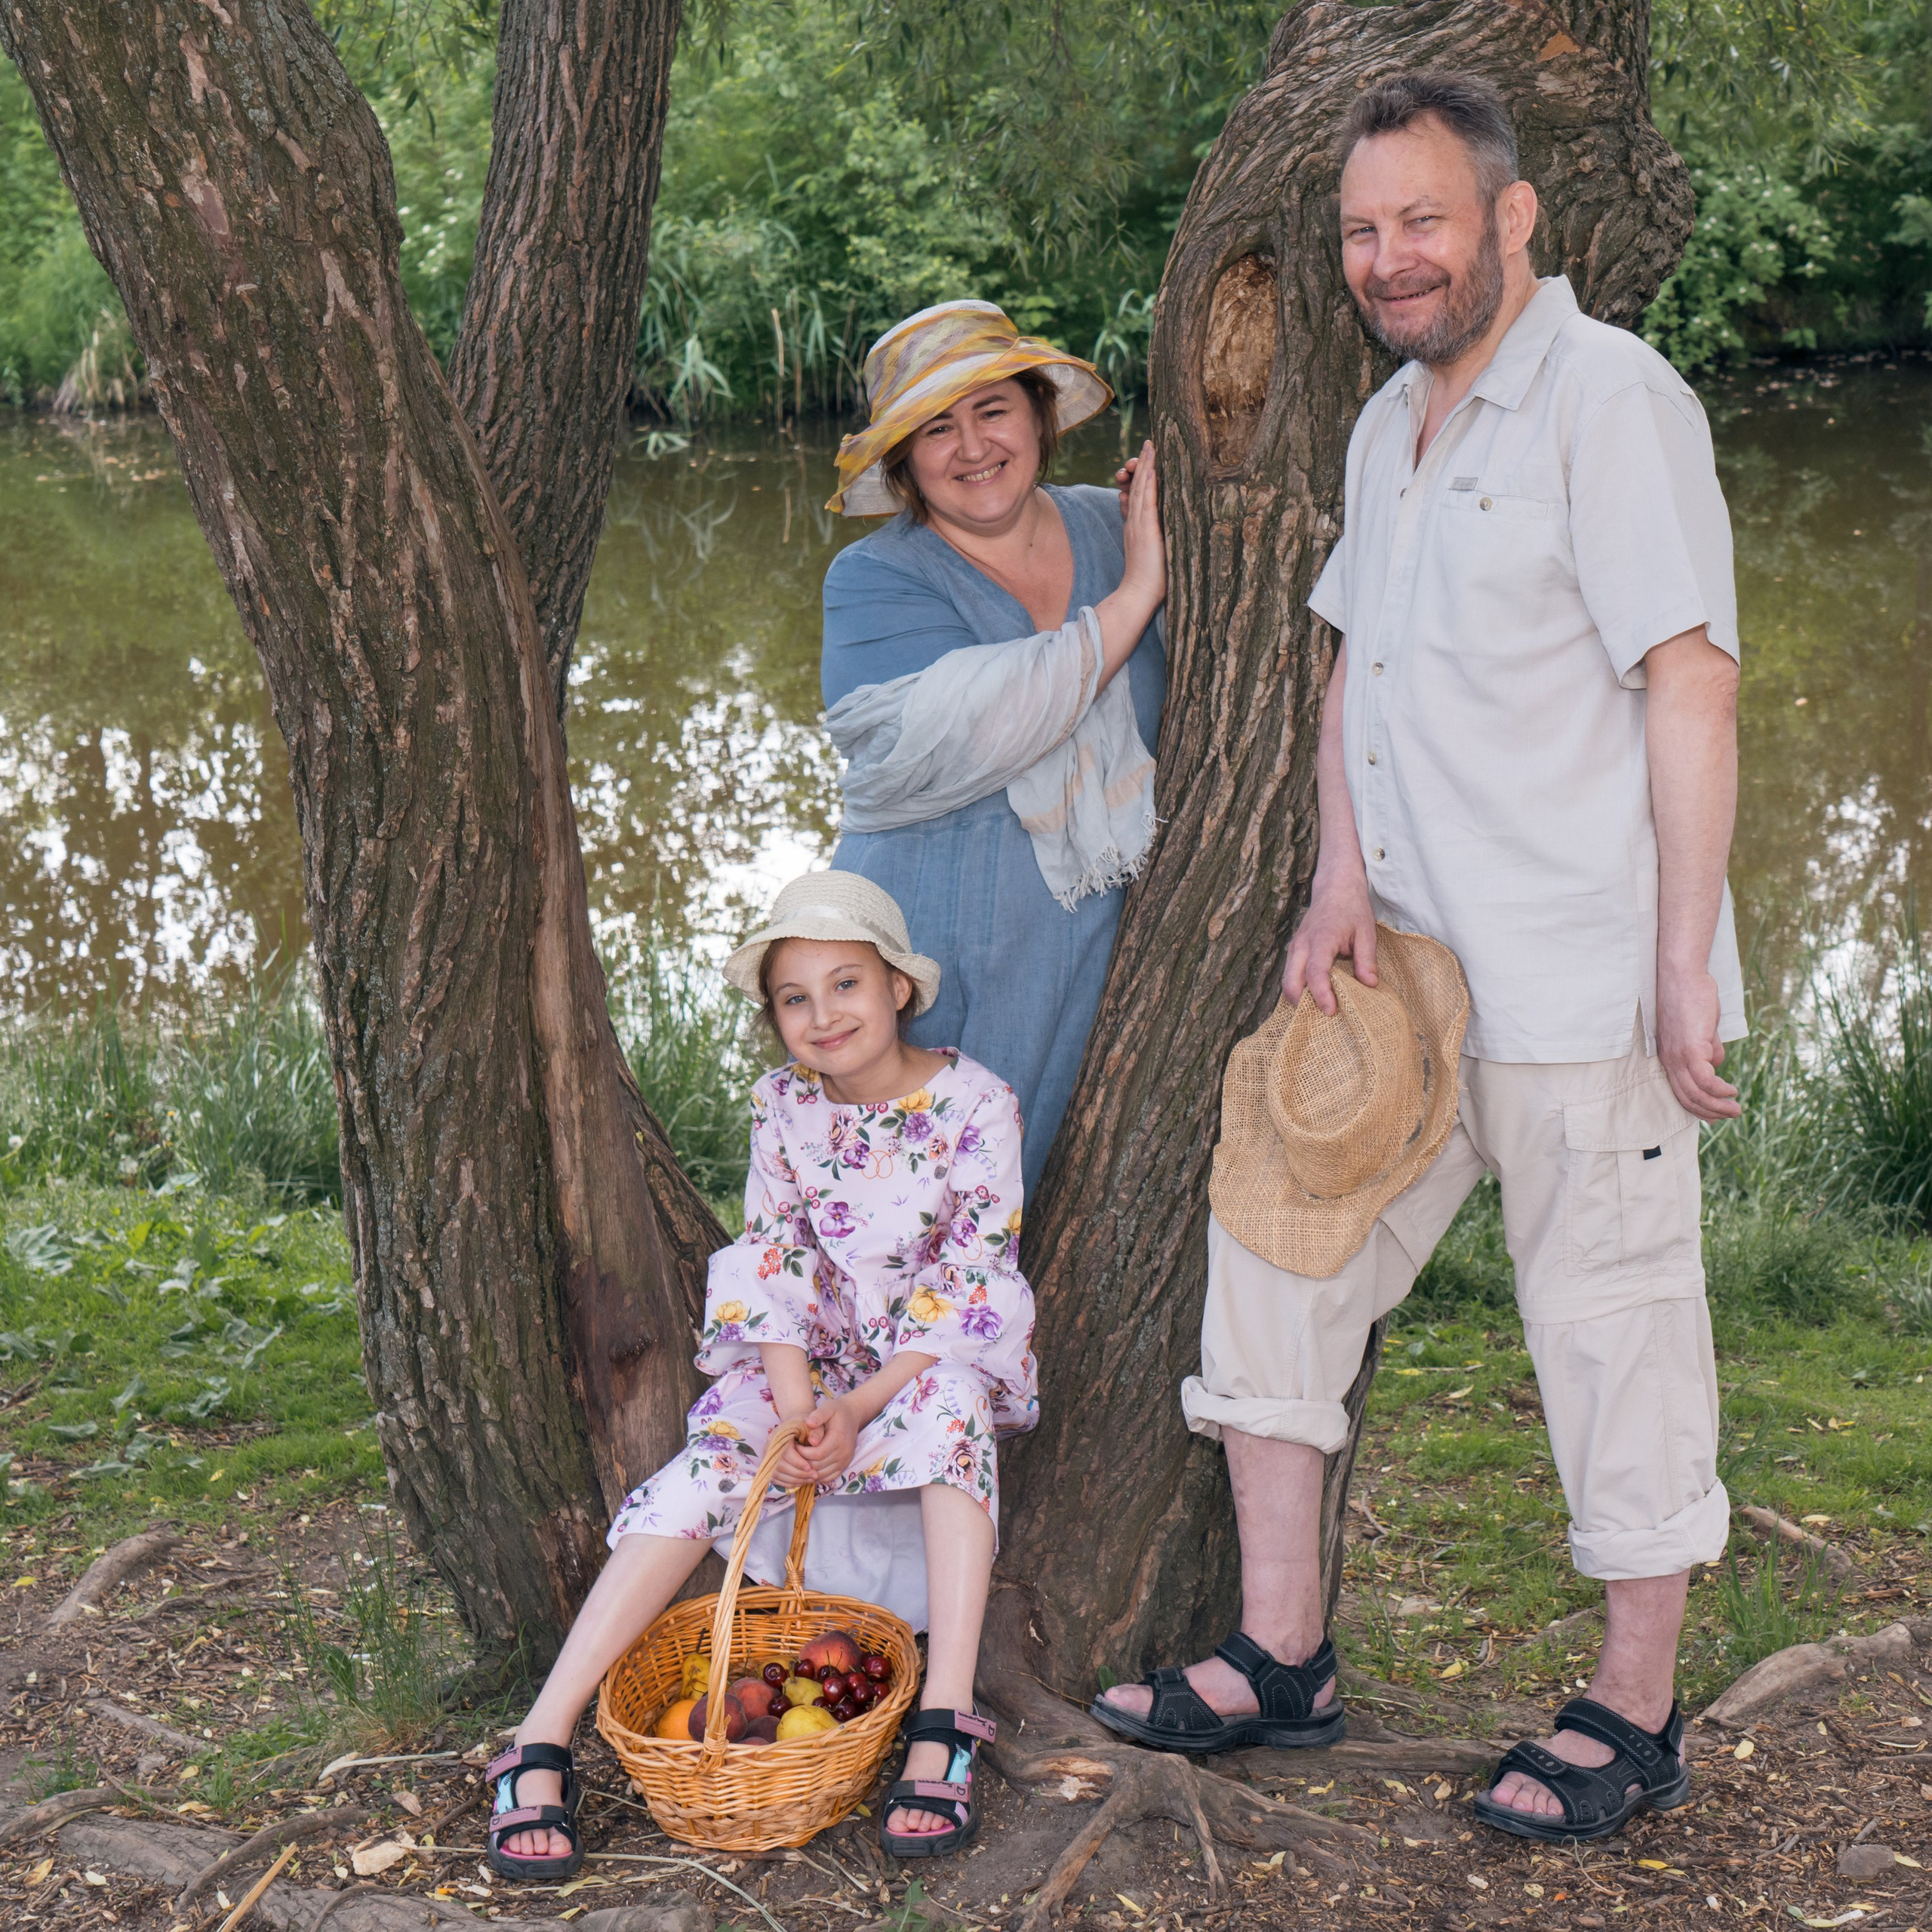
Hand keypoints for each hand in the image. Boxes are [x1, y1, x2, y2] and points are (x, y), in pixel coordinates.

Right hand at [771, 1414, 821, 1490]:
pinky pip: (777, 1479)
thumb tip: (814, 1442)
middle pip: (780, 1465)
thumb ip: (816, 1431)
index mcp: (778, 1434)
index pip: (785, 1452)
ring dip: (795, 1479)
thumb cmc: (806, 1426)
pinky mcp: (769, 1466)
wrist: (795, 1427)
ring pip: (778, 1474)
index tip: (810, 1467)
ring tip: (811, 1479)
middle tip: (814, 1476)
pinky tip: (802, 1481)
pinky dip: (789, 1482)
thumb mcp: (813, 1424)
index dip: (798, 1462)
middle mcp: (769, 1446)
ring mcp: (768, 1457)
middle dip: (798, 1473)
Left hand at [797, 1395, 859, 1485]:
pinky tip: (809, 1466)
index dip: (803, 1453)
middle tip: (795, 1453)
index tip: (795, 1445)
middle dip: (803, 1462)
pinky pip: (829, 1477)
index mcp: (839, 1438)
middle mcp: (844, 1452)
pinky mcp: (844, 1465)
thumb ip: (818, 1416)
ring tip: (801, 1459)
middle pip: (818, 1466)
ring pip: (822, 1474)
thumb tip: (808, 1424)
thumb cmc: (837, 1411)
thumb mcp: (828, 1407)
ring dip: (809, 1470)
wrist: (853, 1415)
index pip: (817, 1454)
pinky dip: (817, 1475)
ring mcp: (845, 1461)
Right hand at [1116, 441, 1165, 610]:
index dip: (1142, 476)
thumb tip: (1162, 528)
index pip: (1138, 495)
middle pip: (1137, 486)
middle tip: (1149, 443)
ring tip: (1151, 446)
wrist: (1139, 594)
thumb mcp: (1151, 553)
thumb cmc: (1150, 580)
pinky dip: (1148, 483)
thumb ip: (1153, 538)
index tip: (1148, 460)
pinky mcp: (1146, 530)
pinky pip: (1147, 501)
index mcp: (1137, 527)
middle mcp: (1135, 522)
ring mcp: (1139, 524)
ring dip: (1146, 466)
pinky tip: (1152, 468)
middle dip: (1143, 463)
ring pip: (1141, 489)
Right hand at [1283, 873, 1377, 1014]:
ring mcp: (1295, 947)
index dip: (1321, 995)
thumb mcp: (1367, 932)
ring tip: (1318, 1011)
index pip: (1315, 973)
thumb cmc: (1352, 908)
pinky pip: (1290, 974)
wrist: (1335, 886)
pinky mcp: (1294, 949)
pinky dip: (1298, 989)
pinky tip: (1314, 997)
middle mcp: (1302, 944)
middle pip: (1291, 982)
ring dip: (1299, 998)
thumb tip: (1369, 985)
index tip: (1331, 1011)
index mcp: (1321, 939)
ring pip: (1287, 980)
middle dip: (1302, 1004)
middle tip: (1322, 1018)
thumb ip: (1366, 959)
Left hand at [1656, 963, 1740, 1120]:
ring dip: (1717, 1106)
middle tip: (1730, 1116)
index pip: (1680, 1091)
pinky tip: (1731, 1091)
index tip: (1714, 1115)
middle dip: (1710, 1112)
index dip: (1698, 1106)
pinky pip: (1704, 1079)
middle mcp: (1670, 1059)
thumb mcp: (1701, 1028)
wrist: (1682, 975)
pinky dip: (1718, 1090)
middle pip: (1687, 1097)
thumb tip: (1717, 1064)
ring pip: (1695, 1093)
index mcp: (1670, 1056)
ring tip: (1735, 1109)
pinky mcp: (1690, 1048)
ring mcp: (1678, 1055)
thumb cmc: (1692, 997)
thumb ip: (1708, 1047)